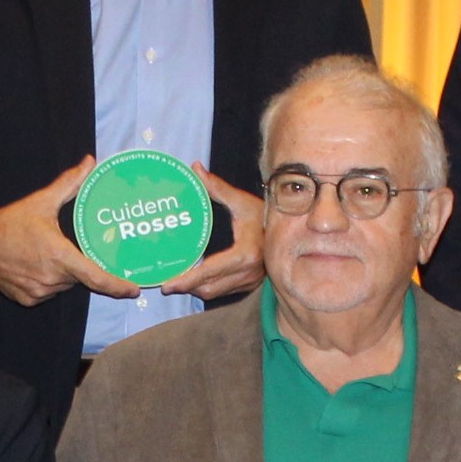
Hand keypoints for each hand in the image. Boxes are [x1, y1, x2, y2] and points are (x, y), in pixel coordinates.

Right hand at [0, 156, 137, 306]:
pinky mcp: (29, 299)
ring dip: (62, 273)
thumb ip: (70, 183)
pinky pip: (48, 292)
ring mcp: (40, 291)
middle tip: (62, 247)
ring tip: (43, 253)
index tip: (133, 289)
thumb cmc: (10, 223)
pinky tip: (33, 265)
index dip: (117, 286)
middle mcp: (52, 278)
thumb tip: (90, 162)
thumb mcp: (41, 201)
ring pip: (64, 285)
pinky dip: (47, 281)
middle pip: (79, 277)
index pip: (96, 277)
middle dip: (77, 263)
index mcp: (60, 256)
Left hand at [156, 168, 266, 302]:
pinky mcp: (251, 284)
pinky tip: (195, 281)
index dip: (187, 280)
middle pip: (208, 288)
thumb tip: (196, 169)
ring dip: (195, 290)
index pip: (210, 271)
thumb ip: (217, 187)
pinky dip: (207, 288)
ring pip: (215, 293)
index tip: (168, 284)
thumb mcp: (241, 201)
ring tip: (177, 283)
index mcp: (245, 254)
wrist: (294, 229)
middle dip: (186, 288)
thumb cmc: (266, 214)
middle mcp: (248, 272)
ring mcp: (250, 280)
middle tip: (166, 285)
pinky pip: (224, 291)